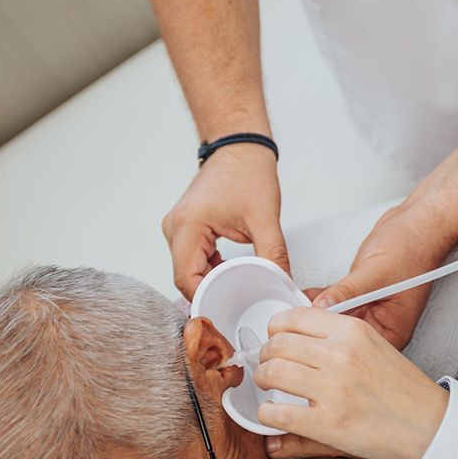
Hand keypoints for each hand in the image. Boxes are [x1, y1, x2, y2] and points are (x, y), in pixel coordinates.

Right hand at [162, 143, 288, 298]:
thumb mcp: (265, 219)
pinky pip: (193, 259)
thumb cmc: (248, 172)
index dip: (204, 299)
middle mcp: (175, 228)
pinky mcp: (187, 228)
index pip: (186, 279)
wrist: (240, 146)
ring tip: (237, 291)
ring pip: (189, 270)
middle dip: (210, 293)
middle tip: (236, 306)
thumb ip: (274, 256)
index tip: (225, 313)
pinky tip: (231, 274)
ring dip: (211, 281)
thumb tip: (282, 284)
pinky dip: (211, 269)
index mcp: (188, 226)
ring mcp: (178, 228)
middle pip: (185, 277)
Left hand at [255, 307, 447, 458]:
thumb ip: (337, 333)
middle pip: (277, 344)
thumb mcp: (373, 342)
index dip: (276, 329)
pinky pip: (277, 412)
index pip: (293, 317)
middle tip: (268, 365)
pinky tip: (273, 413)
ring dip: (262, 380)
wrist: (428, 423)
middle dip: (265, 355)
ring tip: (269, 386)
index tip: (275, 339)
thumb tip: (298, 330)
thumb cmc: (402, 387)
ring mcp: (333, 389)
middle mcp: (341, 354)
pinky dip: (266, 413)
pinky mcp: (328, 423)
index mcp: (351, 330)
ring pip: (272, 372)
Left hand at [311, 202, 457, 349]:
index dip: (330, 344)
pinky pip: (332, 304)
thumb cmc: (412, 249)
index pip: (355, 349)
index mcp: (392, 331)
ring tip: (297, 304)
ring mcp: (367, 311)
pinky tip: (305, 294)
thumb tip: (321, 308)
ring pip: (333, 320)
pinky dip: (319, 299)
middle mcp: (379, 325)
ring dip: (316, 312)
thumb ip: (347, 292)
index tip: (307, 333)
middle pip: (342, 339)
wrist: (416, 226)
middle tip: (297, 317)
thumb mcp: (375, 273)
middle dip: (319, 328)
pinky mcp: (357, 297)